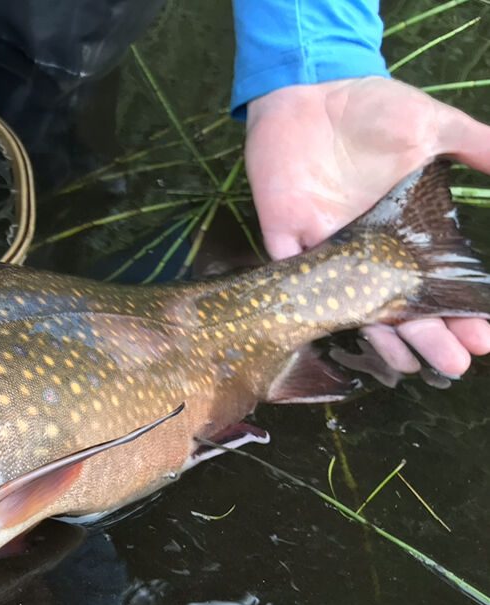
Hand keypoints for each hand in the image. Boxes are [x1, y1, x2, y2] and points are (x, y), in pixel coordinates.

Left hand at [245, 77, 489, 377]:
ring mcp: (325, 247)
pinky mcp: (284, 238)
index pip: (434, 279)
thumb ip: (475, 148)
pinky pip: (292, 280)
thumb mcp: (432, 126)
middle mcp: (365, 248)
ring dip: (382, 336)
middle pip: (400, 304)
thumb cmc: (371, 108)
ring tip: (412, 366)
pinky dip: (309, 305)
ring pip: (352, 306)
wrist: (310, 89)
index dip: (460, 307)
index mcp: (402, 229)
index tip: (486, 335)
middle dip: (430, 335)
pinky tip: (334, 333)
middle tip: (456, 364)